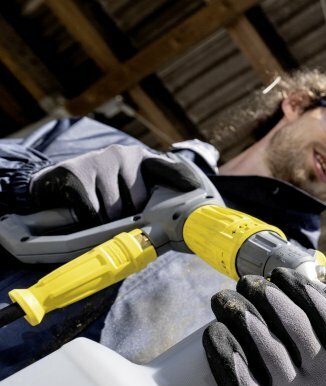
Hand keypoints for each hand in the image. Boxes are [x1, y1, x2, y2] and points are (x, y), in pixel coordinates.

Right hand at [29, 145, 203, 224]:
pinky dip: (88, 219)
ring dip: (106, 221)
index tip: (199, 191)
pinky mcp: (76, 171)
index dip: (184, 180)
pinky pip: (91, 209)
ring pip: (113, 209)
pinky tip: (83, 213)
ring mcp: (99, 160)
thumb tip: (179, 222)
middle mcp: (123, 154)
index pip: (168, 168)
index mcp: (141, 158)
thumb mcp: (127, 188)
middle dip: (130, 217)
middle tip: (121, 220)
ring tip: (100, 216)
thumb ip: (150, 198)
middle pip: (138, 201)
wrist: (56, 183)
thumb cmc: (101, 191)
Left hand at [203, 269, 325, 385]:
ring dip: (241, 316)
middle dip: (267, 297)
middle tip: (247, 282)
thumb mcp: (323, 334)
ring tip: (224, 299)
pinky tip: (215, 329)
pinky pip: (240, 378)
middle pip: (295, 329)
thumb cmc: (296, 354)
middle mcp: (320, 382)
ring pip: (267, 349)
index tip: (278, 273)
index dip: (302, 290)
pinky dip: (224, 350)